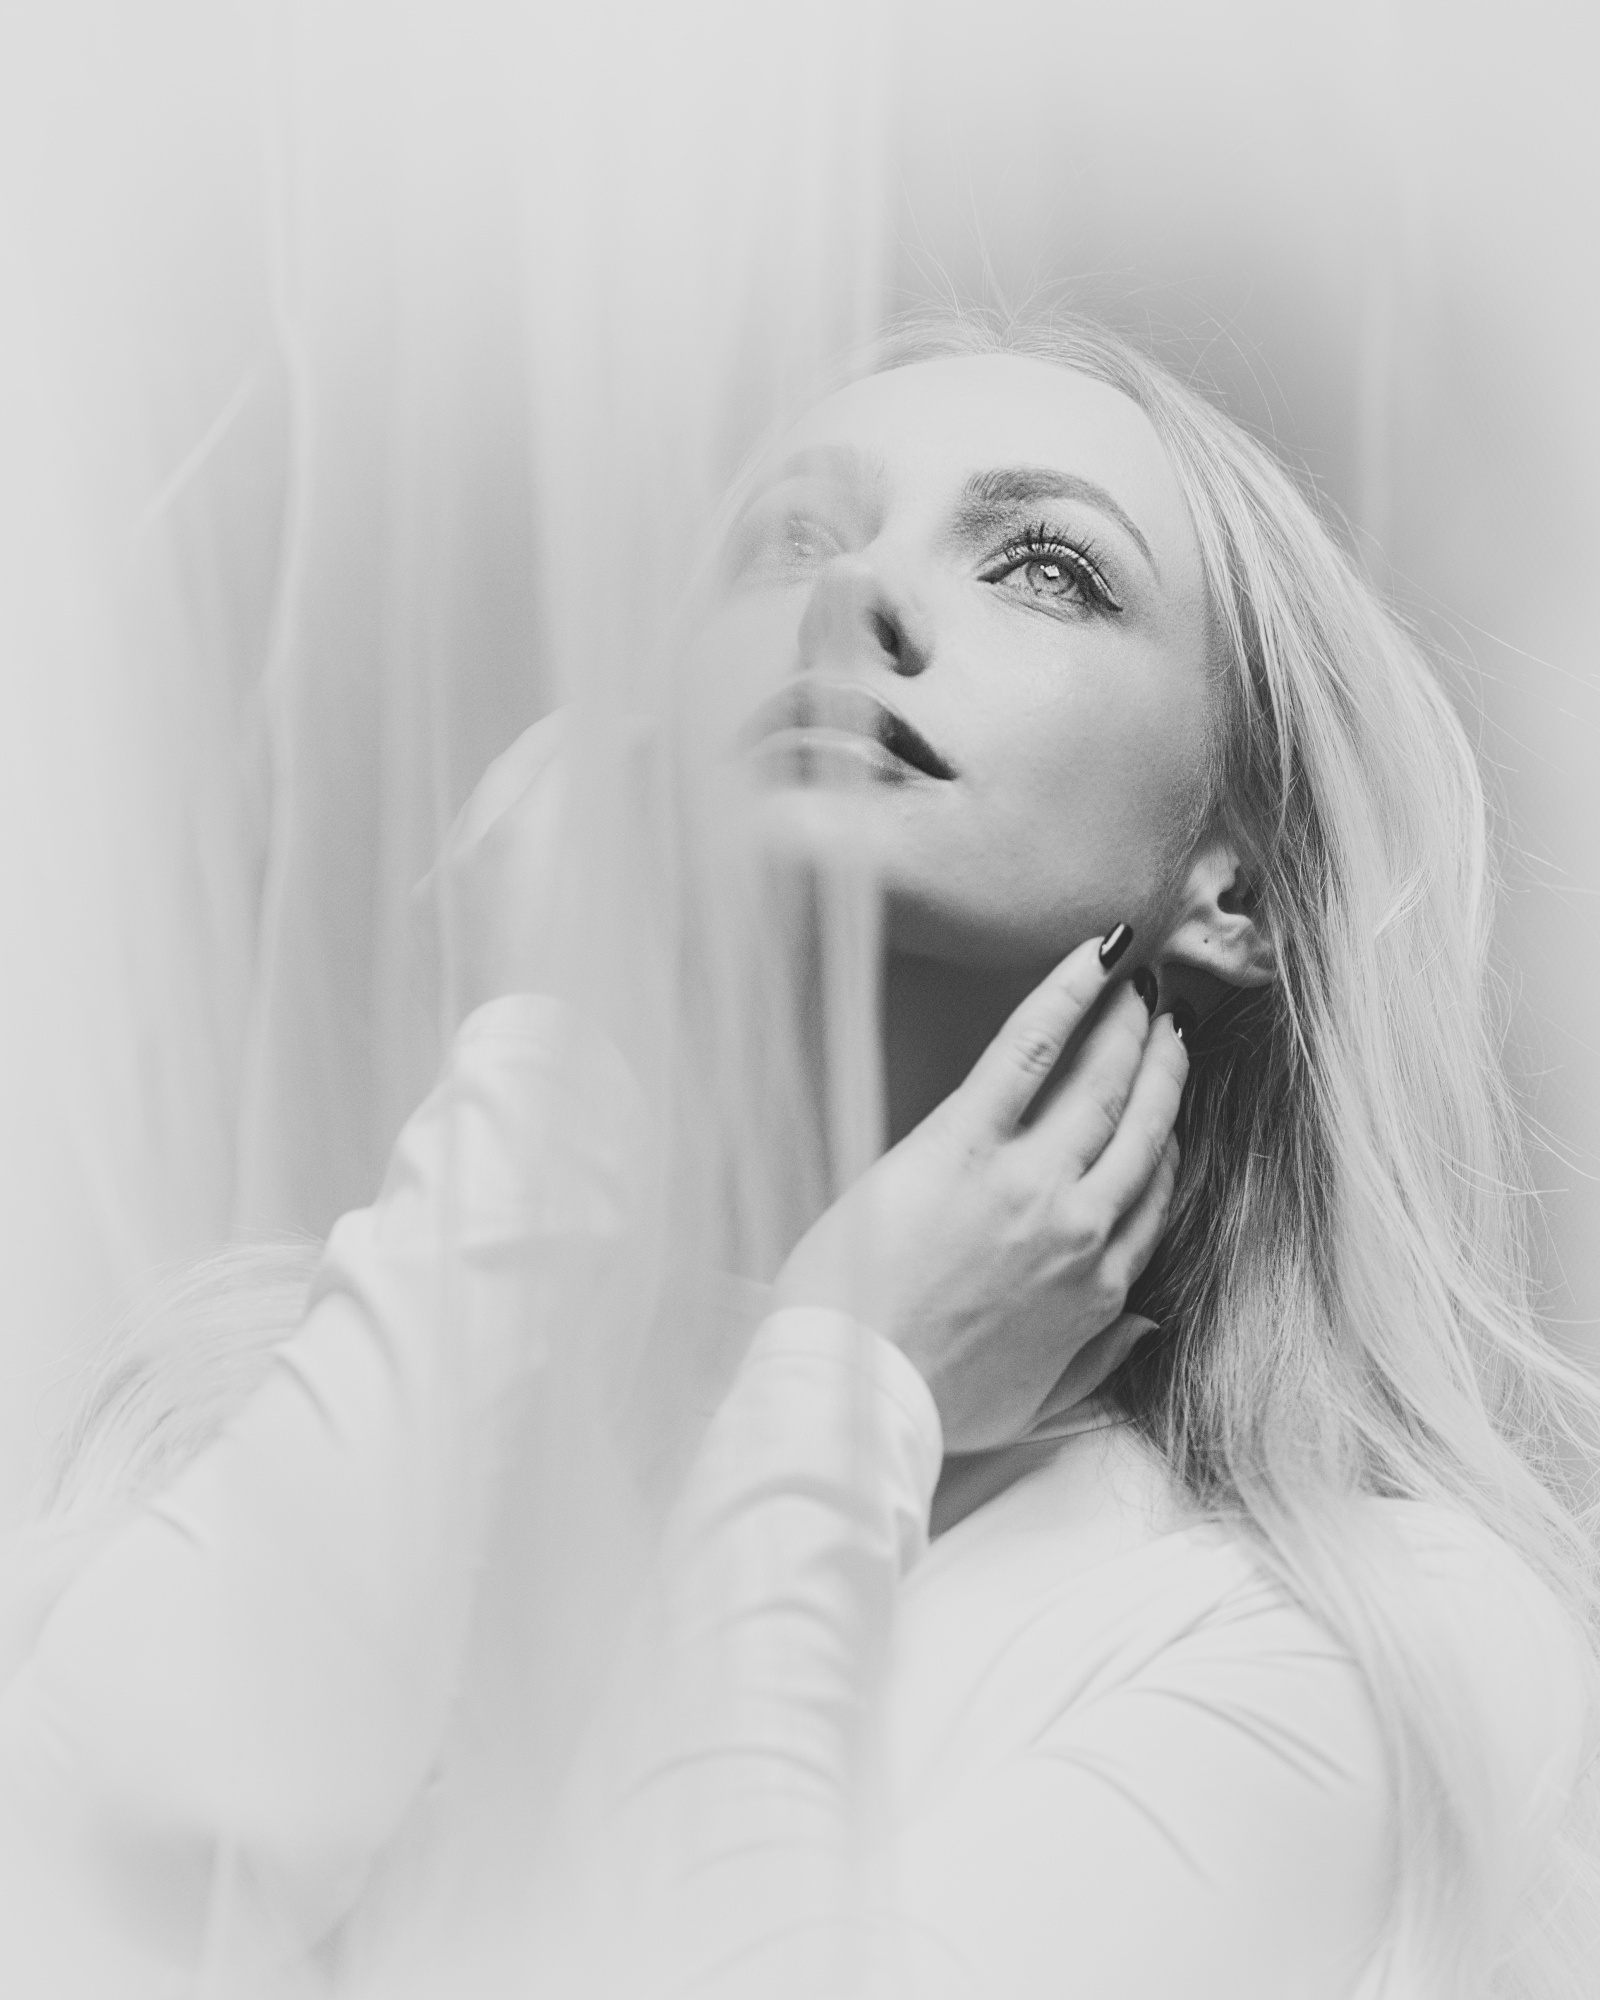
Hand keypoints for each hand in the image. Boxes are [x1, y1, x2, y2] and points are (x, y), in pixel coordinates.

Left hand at [412, 708, 659, 1031]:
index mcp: (523, 837)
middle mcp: (468, 851)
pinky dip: (496, 841)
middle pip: (510, 770)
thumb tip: (635, 793)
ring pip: (478, 813)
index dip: (609, 737)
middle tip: (598, 737)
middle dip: (556, 747)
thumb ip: (633, 838)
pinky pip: (461, 861)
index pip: (567, 758)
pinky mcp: (429, 928)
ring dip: (522, 791)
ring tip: (565, 788)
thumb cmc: (604, 1007)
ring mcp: (439, 890)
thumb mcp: (637, 911)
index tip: (642, 731)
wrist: (536, 1085)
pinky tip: (526, 853)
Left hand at [772, 938, 1187, 1451]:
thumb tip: (1142, 1325)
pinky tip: (1095, 957)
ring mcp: (1027, 1181)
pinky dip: (1067, 996)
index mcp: (1095, 1288)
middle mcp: (1078, 1227)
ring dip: (1127, 1027)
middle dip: (1160, 1064)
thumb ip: (1097, 1361)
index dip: (1167, 1136)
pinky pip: (1028, 1052)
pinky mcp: (962, 1145)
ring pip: (1101, 1085)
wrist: (857, 1396)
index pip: (1154, 1194)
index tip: (1170, 1100)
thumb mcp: (1034, 1403)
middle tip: (1167, 1016)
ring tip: (1140, 985)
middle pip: (1140, 1126)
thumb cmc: (931, 1405)